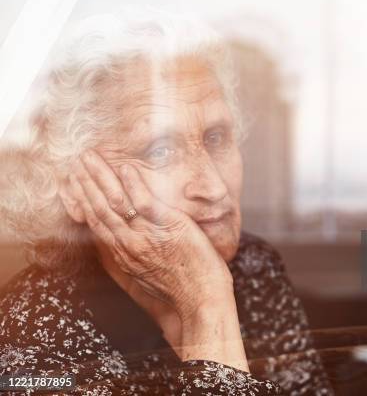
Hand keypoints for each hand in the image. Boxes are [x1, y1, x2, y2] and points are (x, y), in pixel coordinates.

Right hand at [67, 149, 232, 320]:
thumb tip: (126, 244)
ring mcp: (145, 236)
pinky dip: (134, 185)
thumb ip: (134, 256)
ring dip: (102, 177)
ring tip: (90, 158)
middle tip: (77, 161)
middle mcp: (128, 244)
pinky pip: (145, 203)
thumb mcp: (147, 275)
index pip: (96, 222)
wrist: (200, 301)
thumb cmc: (181, 290)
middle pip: (100, 208)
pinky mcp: (168, 228)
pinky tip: (125, 169)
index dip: (83, 200)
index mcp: (123, 254)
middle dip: (86, 183)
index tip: (74, 183)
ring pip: (116, 202)